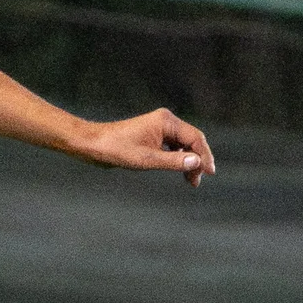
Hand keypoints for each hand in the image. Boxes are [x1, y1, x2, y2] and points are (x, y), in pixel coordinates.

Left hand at [79, 108, 216, 186]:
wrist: (93, 144)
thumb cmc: (116, 150)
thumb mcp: (146, 159)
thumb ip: (173, 161)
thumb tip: (197, 162)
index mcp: (166, 121)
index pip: (195, 137)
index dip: (204, 155)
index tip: (210, 172)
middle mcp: (165, 121)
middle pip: (191, 140)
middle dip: (197, 160)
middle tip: (196, 181)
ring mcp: (159, 128)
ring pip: (182, 144)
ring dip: (188, 161)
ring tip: (190, 180)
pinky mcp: (152, 135)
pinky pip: (172, 146)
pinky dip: (177, 158)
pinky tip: (178, 170)